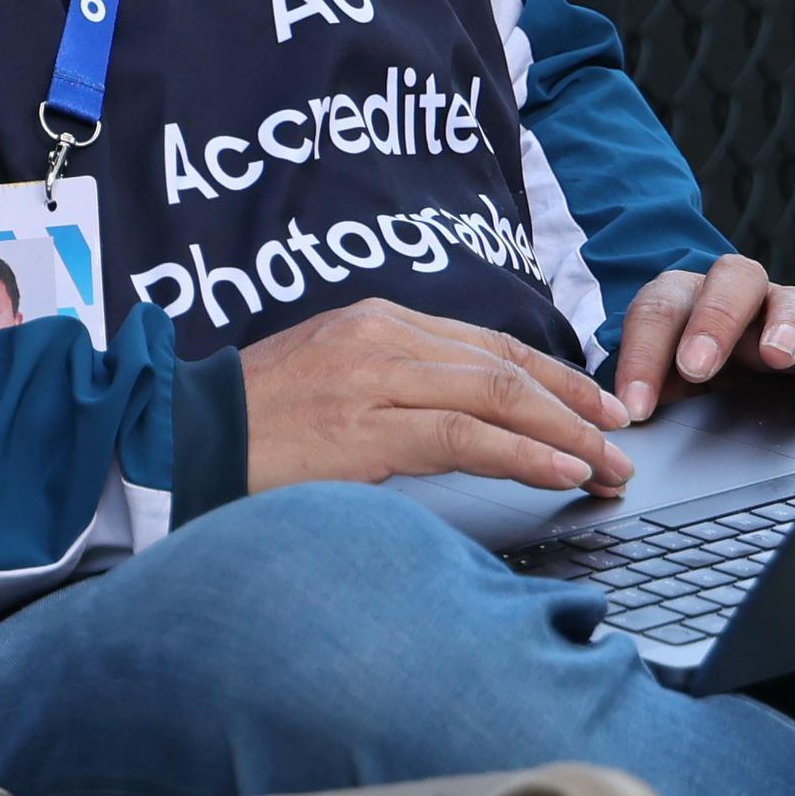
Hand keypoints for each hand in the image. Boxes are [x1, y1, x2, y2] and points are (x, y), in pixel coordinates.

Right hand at [238, 298, 638, 493]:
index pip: (490, 346)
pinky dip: (524, 453)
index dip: (556, 377)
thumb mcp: (331, 385)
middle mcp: (384, 338)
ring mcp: (374, 379)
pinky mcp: (364, 427)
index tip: (597, 408)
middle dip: (576, 408)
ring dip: (565, 434)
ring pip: (499, 396)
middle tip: (623, 443)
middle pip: (508, 367)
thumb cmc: (250, 424)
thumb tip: (459, 421)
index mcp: (379, 323)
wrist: (172, 434)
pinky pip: (465, 436)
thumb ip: (393, 389)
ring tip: (607, 466)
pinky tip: (560, 472)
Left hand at [610, 255, 794, 423]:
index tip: (636, 407)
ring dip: (784, 326)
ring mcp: (791, 319)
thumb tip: (610, 429)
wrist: (744, 399)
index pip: (660, 310)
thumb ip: (641, 398)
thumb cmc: (694, 388)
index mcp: (687, 302)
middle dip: (715, 318)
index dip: (643, 355)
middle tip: (698, 365)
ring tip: (776, 358)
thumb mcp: (662, 392)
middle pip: (733, 278)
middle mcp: (742, 300)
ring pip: (793, 302)